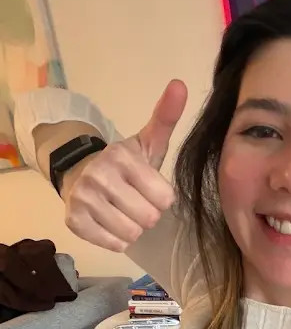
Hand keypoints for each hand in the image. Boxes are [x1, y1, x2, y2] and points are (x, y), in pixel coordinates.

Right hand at [63, 80, 187, 251]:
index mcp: (123, 157)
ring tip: (123, 211)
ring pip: (132, 233)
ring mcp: (84, 199)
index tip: (150, 188)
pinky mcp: (73, 222)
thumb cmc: (124, 163)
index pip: (166, 198)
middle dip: (148, 213)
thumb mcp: (148, 141)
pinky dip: (116, 238)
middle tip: (136, 200)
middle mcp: (100, 176)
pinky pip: (114, 244)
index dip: (161, 197)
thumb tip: (180, 84)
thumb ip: (166, 117)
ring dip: (133, 227)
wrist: (80, 173)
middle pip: (150, 218)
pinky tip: (110, 221)